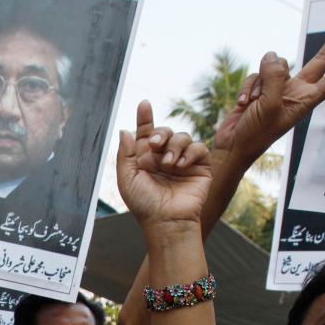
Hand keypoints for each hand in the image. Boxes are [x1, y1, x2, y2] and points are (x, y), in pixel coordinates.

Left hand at [116, 102, 211, 226]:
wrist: (166, 220)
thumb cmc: (144, 204)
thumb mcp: (127, 178)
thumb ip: (125, 154)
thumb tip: (125, 130)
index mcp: (146, 159)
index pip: (146, 133)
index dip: (145, 118)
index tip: (144, 104)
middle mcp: (164, 158)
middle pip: (165, 131)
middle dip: (160, 133)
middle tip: (155, 145)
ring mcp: (183, 162)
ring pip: (182, 136)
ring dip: (174, 146)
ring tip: (169, 164)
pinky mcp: (200, 167)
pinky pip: (198, 147)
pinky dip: (190, 152)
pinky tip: (181, 165)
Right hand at [212, 16, 324, 163]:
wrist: (233, 147)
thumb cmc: (256, 134)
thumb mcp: (270, 106)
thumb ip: (276, 77)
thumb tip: (274, 56)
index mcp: (307, 99)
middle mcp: (298, 90)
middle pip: (322, 58)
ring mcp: (279, 88)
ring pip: (275, 65)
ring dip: (260, 80)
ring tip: (253, 104)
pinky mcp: (262, 87)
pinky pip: (256, 73)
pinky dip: (248, 87)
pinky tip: (243, 104)